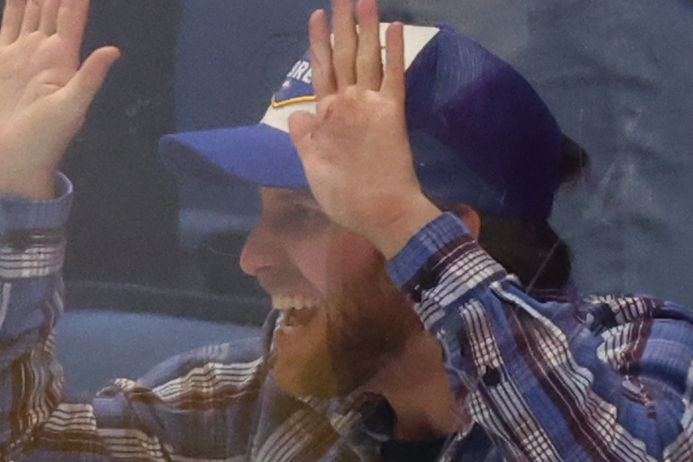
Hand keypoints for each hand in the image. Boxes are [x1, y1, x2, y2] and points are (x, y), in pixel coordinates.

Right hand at [0, 0, 120, 202]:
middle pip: (54, 3)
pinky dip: (14, 3)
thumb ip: (89, 79)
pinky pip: (9, 22)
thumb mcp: (70, 111)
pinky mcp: (2, 59)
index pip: (73, 12)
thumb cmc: (43, 141)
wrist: (8, 161)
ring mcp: (23, 51)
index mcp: (63, 56)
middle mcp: (45, 48)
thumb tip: (114, 50)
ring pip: (33, 7)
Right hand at [285, 0, 441, 254]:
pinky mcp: (394, 111)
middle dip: (342, 23)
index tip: (318, 15)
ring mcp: (371, 104)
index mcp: (324, 117)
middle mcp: (346, 103)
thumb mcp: (313, 170)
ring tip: (364, 0)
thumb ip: (305, 139)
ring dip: (365, 27)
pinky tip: (394, 27)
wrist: (382, 210)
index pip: (320, 71)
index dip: (318, 42)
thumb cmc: (344, 196)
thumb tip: (298, 115)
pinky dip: (394, 50)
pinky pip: (394, 74)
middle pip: (342, 55)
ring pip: (365, 57)